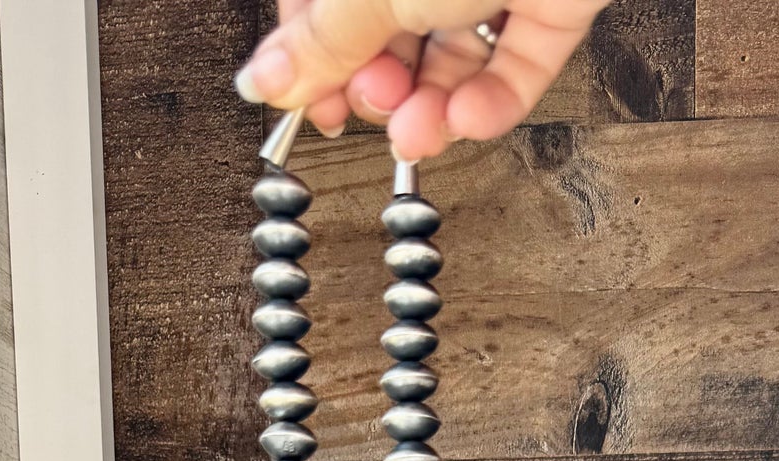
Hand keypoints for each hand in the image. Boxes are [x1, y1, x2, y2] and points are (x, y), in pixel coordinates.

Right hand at [235, 0, 604, 157]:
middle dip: (380, 89)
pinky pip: (514, 64)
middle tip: (375, 107)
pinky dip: (493, 101)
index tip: (315, 107)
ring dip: (433, 109)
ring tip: (422, 130)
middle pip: (387, 35)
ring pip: (451, 57)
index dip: (315, 60)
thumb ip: (324, 39)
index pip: (324, 5)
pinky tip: (472, 117)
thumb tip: (265, 80)